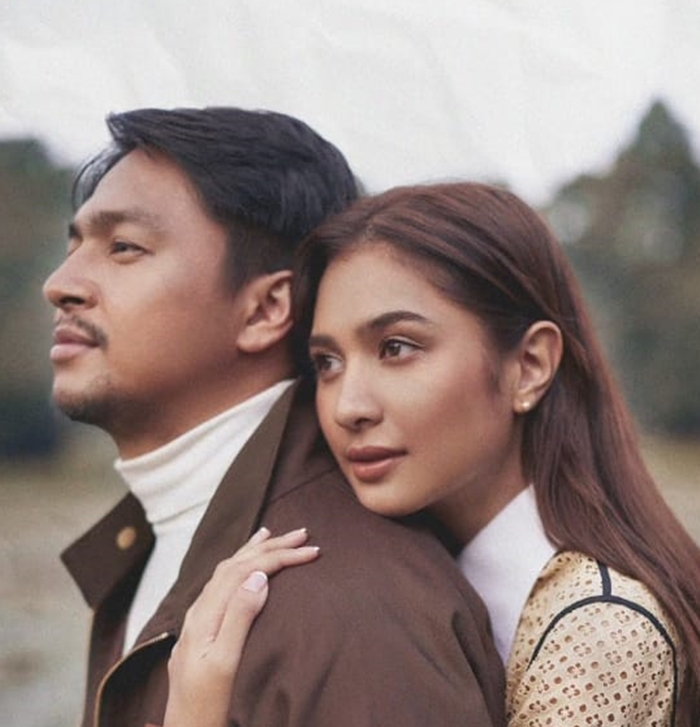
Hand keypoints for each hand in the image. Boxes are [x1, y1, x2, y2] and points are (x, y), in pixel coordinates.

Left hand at [162, 527, 319, 726]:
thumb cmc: (206, 705)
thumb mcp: (225, 663)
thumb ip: (239, 617)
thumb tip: (258, 576)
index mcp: (206, 614)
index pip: (246, 570)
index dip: (279, 556)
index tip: (310, 551)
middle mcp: (200, 609)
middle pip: (237, 564)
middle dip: (271, 546)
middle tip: (302, 534)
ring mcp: (199, 617)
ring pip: (228, 570)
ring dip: (254, 550)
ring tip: (273, 534)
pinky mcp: (202, 627)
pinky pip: (222, 583)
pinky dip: (240, 565)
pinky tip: (245, 567)